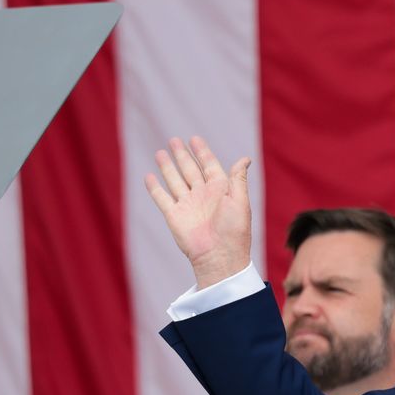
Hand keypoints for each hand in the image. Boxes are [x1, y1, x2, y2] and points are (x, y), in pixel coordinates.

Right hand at [144, 135, 252, 288]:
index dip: (202, 152)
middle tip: (174, 140)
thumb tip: (245, 158)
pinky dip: (154, 187)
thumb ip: (238, 179)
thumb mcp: (240, 201)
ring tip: (160, 152)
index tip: (194, 139)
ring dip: (167, 167)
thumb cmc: (234, 231)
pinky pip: (162, 198)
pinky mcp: (174, 216)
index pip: (209, 165)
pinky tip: (149, 176)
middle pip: (190, 170)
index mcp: (220, 190)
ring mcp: (187, 205)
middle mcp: (202, 195)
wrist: (219, 256)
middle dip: (182, 155)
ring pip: (174, 180)